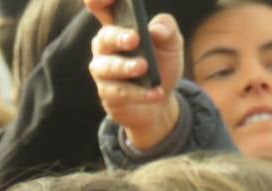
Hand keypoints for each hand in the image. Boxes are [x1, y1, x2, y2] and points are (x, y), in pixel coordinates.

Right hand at [86, 7, 185, 150]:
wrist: (160, 100)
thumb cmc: (161, 64)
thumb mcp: (171, 44)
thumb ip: (167, 30)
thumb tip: (156, 30)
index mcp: (118, 26)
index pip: (99, 6)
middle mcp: (105, 46)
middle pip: (104, 37)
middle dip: (118, 37)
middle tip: (135, 39)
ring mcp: (103, 71)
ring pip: (108, 67)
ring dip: (126, 67)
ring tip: (144, 68)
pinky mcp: (107, 94)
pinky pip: (120, 92)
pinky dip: (140, 93)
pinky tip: (156, 92)